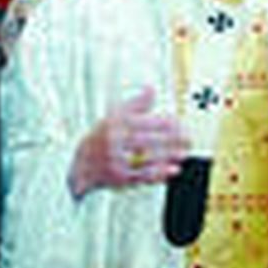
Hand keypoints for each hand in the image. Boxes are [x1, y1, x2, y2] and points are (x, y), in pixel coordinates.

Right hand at [69, 87, 188, 195]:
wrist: (80, 164)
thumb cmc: (101, 136)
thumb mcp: (114, 115)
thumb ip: (136, 104)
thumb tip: (151, 90)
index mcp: (115, 124)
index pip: (144, 122)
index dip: (165, 123)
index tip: (179, 123)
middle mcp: (115, 142)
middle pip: (148, 140)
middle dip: (171, 141)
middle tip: (187, 139)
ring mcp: (117, 161)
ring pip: (147, 159)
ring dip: (169, 157)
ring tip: (184, 153)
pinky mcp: (120, 178)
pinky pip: (143, 176)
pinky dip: (160, 173)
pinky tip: (173, 169)